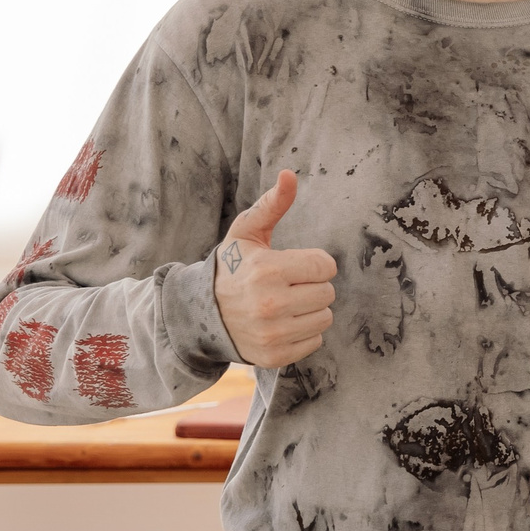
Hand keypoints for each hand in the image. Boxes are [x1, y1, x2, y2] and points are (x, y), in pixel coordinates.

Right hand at [212, 171, 336, 368]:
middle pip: (328, 293)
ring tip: (284, 304)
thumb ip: (272, 204)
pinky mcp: (275, 356)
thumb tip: (289, 174)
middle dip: (312, 286)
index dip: (313, 263)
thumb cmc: (232, 267)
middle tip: (287, 286)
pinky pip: (315, 341)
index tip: (293, 266)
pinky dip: (303, 332)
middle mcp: (270, 305)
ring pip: (325, 317)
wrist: (201, 313)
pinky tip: (281, 324)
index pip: (326, 266)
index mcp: (267, 270)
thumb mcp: (247, 232)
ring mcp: (272, 334)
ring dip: (310, 310)